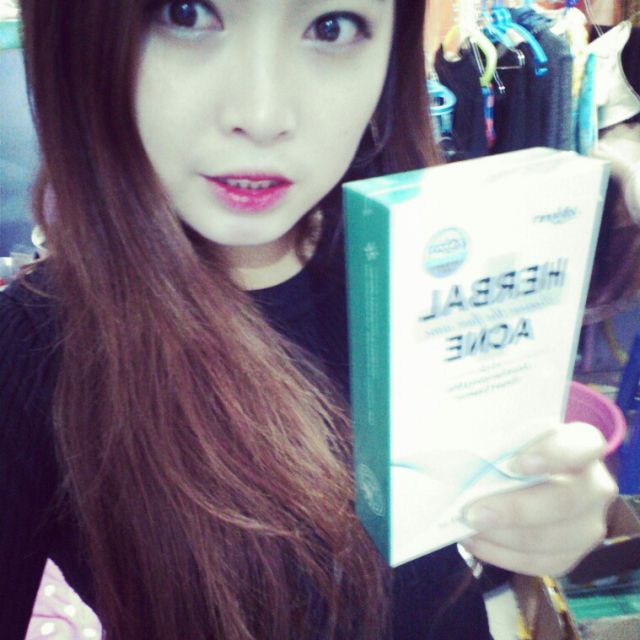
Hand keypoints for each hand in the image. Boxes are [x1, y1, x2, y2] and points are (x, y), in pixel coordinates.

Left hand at [460, 422, 617, 576]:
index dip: (553, 456)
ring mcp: (587, 524)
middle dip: (515, 510)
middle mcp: (595, 485)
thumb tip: (467, 461)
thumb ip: (497, 443)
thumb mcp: (506, 435)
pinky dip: (501, 554)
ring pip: (552, 539)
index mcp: (583, 444)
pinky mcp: (570, 554)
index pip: (583, 446)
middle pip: (565, 501)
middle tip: (473, 512)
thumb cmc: (509, 449)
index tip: (515, 465)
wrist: (515, 478)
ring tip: (467, 527)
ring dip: (503, 536)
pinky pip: (539, 562)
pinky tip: (474, 541)